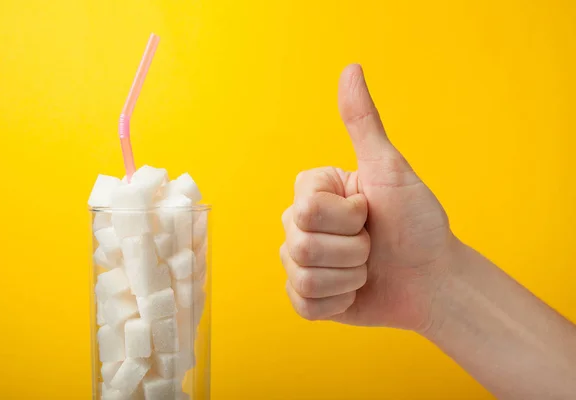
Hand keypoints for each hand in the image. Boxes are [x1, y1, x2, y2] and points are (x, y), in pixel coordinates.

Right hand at [280, 64, 454, 331]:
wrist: (433, 279)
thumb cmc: (416, 222)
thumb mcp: (390, 170)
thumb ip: (363, 122)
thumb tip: (350, 68)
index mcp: (312, 192)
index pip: (306, 208)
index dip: (348, 216)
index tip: (370, 211)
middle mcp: (299, 224)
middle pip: (299, 244)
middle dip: (351, 250)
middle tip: (372, 244)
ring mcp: (300, 262)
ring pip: (303, 276)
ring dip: (349, 277)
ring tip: (367, 268)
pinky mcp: (306, 297)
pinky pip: (304, 305)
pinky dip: (339, 302)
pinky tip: (356, 291)